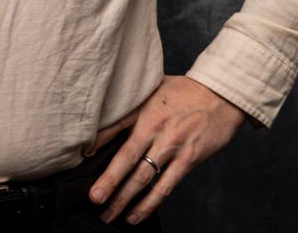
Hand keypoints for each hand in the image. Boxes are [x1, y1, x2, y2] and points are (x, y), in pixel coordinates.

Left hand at [87, 75, 245, 225]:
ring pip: (143, 177)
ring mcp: (171, 146)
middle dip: (108, 181)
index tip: (81, 158)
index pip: (115, 126)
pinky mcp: (187, 160)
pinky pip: (165, 187)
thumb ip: (135, 100)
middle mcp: (154, 128)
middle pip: (126, 158)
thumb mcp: (155, 86)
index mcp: (144, 108)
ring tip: (108, 213)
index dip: (97, 143)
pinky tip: (135, 215)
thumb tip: (110, 107)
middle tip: (93, 199)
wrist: (220, 95)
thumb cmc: (185, 90)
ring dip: (124, 199)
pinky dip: (149, 204)